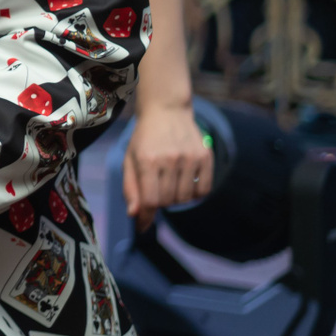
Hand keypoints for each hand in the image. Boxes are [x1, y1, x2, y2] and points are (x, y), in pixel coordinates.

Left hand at [124, 103, 212, 227]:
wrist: (166, 110)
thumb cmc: (144, 139)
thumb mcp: (129, 159)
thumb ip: (130, 188)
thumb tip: (135, 215)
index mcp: (147, 160)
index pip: (150, 200)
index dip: (146, 216)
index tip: (142, 225)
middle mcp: (170, 159)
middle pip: (167, 201)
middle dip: (159, 201)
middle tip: (156, 187)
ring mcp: (190, 157)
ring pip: (185, 198)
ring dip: (176, 197)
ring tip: (170, 181)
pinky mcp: (206, 156)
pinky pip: (203, 190)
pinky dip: (194, 193)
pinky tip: (185, 181)